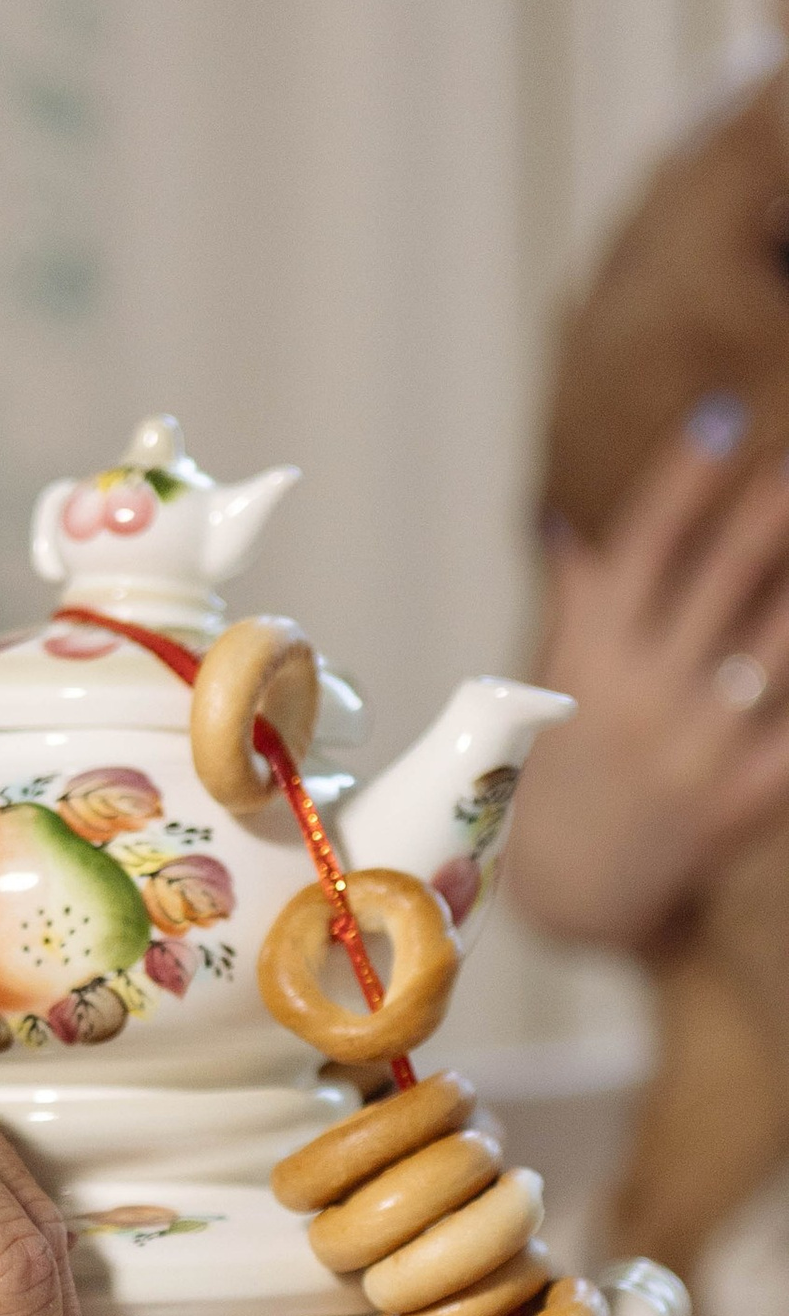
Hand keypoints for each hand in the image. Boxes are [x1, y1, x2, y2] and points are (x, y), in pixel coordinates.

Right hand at [509, 400, 788, 949]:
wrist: (568, 900)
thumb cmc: (560, 777)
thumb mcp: (550, 690)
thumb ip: (576, 604)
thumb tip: (561, 523)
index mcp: (591, 658)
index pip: (643, 545)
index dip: (685, 478)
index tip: (726, 416)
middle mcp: (641, 694)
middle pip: (724, 574)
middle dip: (772, 505)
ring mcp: (694, 748)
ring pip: (779, 639)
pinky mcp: (739, 800)